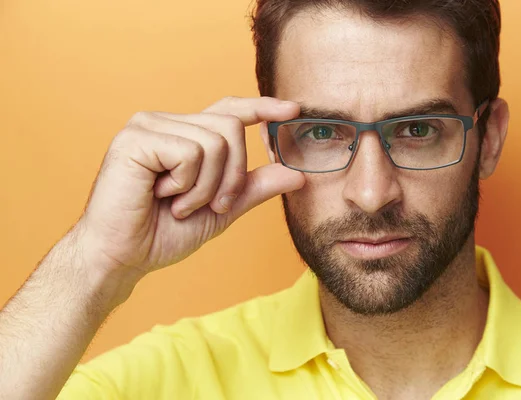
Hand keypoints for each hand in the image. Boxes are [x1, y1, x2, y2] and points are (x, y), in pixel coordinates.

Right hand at [76, 96, 303, 290]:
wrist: (122, 257)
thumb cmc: (163, 233)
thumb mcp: (221, 208)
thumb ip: (254, 188)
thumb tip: (298, 174)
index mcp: (184, 135)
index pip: (229, 110)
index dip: (262, 107)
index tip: (293, 109)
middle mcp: (166, 122)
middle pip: (230, 127)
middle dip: (231, 176)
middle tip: (210, 204)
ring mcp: (148, 126)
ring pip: (214, 142)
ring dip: (206, 187)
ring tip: (178, 204)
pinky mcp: (135, 138)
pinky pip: (190, 153)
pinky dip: (186, 185)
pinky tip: (161, 196)